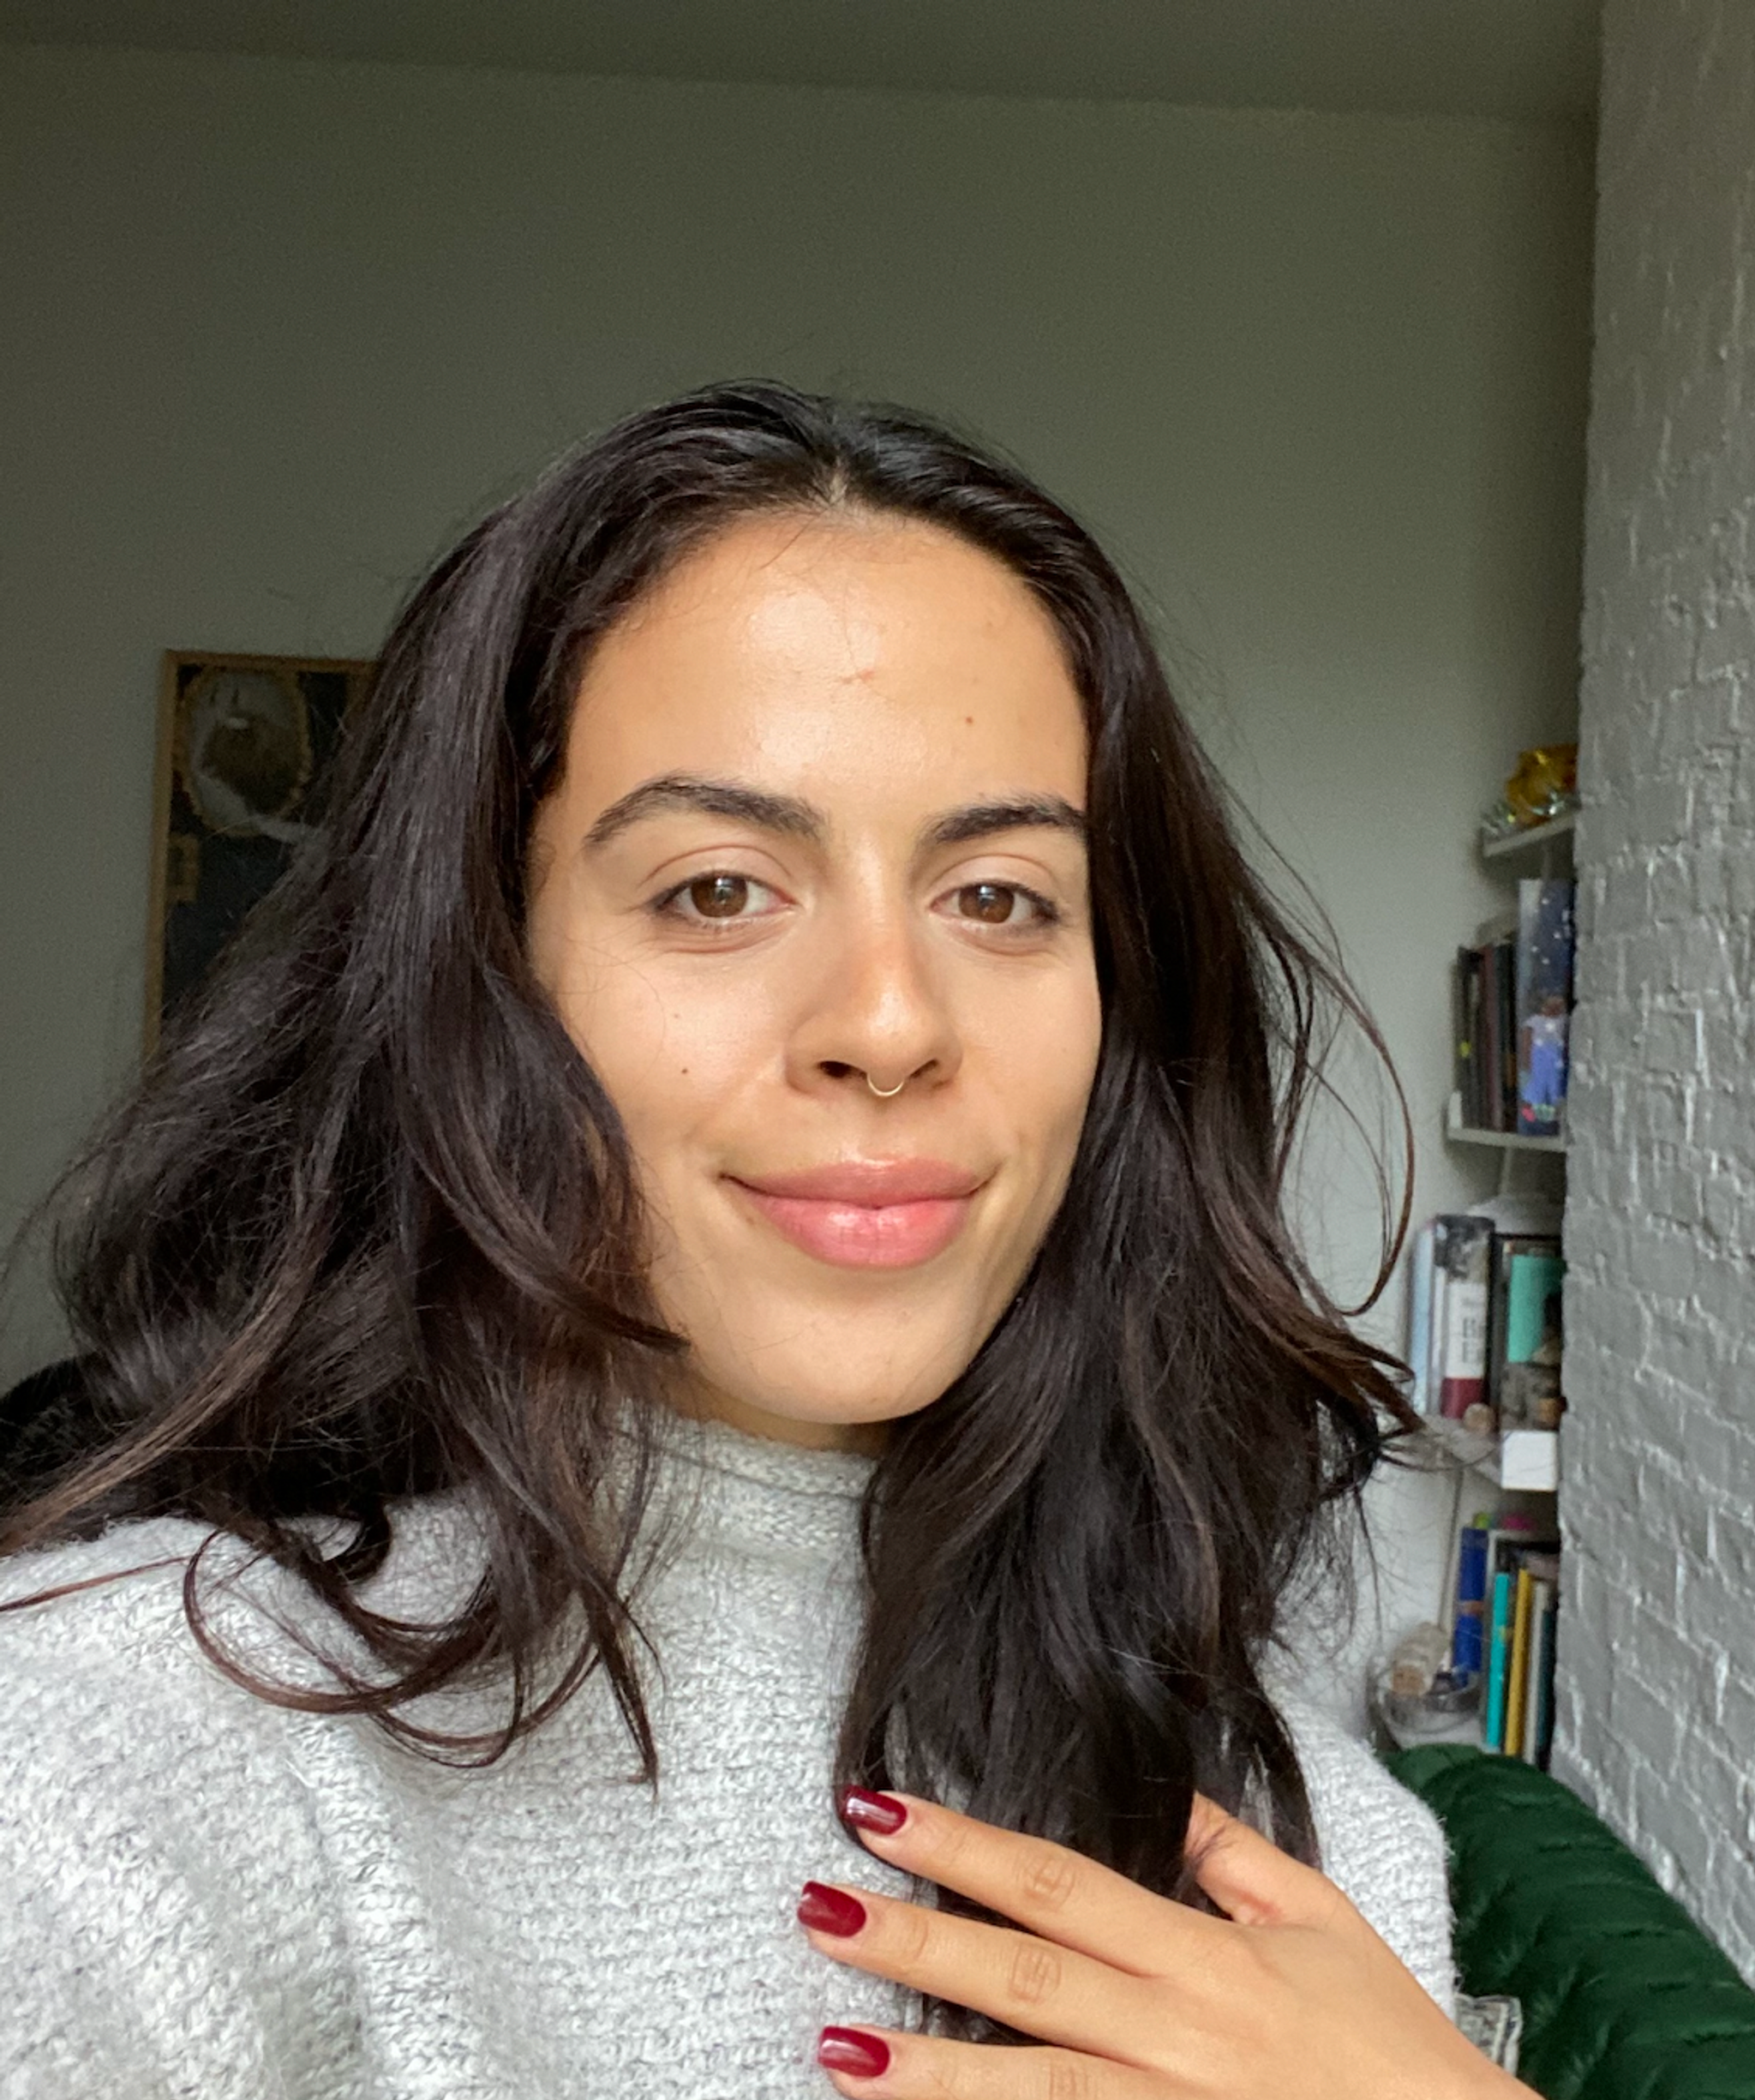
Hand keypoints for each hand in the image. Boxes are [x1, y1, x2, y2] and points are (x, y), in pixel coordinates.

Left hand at [798, 1787, 1530, 2098]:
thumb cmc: (1389, 2047)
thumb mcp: (1320, 1917)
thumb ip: (1232, 1852)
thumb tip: (1161, 1789)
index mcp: (1204, 1956)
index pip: (1060, 1883)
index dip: (966, 1847)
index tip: (882, 1814)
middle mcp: (1175, 2035)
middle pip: (1024, 1980)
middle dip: (916, 1943)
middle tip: (818, 1910)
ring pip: (1031, 2091)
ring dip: (928, 2071)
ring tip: (835, 2049)